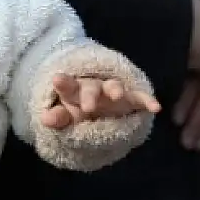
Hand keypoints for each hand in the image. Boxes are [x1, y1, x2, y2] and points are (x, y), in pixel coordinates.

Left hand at [39, 73, 160, 129]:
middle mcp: (95, 88)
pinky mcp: (131, 99)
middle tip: (87, 107)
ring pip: (114, 87)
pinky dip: (147, 101)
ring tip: (117, 95)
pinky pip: (139, 98)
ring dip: (116, 89)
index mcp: (76, 91)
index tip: (57, 80)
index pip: (68, 86)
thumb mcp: (67, 116)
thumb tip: (44, 119)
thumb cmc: (79, 110)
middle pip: (91, 88)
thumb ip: (58, 118)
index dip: (63, 83)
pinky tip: (155, 107)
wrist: (100, 107)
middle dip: (90, 95)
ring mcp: (114, 93)